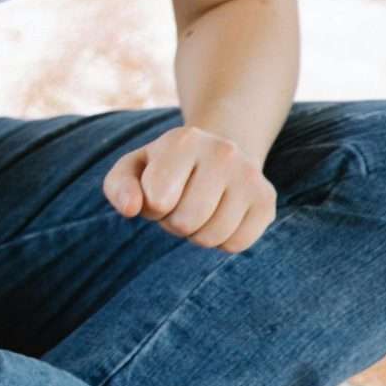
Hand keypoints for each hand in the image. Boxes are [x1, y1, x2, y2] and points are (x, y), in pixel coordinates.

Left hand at [104, 125, 275, 251]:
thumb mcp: (133, 169)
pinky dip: (222, 240)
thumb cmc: (164, 168)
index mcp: (183, 141)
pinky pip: (236, 244)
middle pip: (185, 222)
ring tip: (198, 208)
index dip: (151, 207)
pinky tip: (220, 216)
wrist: (216, 154)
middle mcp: (223, 152)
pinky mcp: (266, 201)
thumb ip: (119, 187)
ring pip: (211, 237)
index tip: (157, 191)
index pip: (157, 200)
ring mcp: (249, 176)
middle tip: (180, 203)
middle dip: (173, 222)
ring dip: (196, 233)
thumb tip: (131, 209)